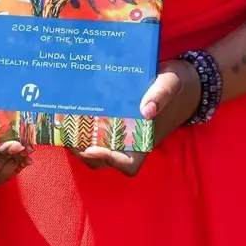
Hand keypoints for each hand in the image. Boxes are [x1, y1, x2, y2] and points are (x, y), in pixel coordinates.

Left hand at [77, 57, 200, 177]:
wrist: (183, 80)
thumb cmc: (177, 85)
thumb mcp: (171, 83)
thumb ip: (161, 94)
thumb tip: (146, 111)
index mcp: (146, 140)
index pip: (127, 164)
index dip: (110, 161)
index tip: (94, 148)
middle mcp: (132, 142)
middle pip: (104, 160)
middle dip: (83, 152)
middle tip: (66, 134)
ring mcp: (122, 134)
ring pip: (96, 149)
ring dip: (79, 142)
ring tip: (62, 125)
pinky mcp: (115, 123)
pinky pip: (96, 133)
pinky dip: (82, 129)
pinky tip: (69, 113)